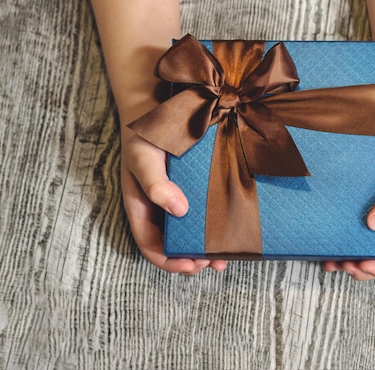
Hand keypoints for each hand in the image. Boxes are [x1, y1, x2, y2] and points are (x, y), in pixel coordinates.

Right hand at [120, 132, 227, 274]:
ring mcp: (178, 199)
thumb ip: (155, 183)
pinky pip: (205, 211)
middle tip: (215, 262)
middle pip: (174, 244)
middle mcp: (160, 208)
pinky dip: (216, 224)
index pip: (151, 244)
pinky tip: (233, 227)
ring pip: (191, 231)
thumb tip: (179, 210)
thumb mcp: (144, 158)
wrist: (160, 109)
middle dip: (193, 259)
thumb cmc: (145, 136)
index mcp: (142, 207)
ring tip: (227, 255)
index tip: (191, 266)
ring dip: (207, 247)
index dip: (169, 261)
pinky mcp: (196, 189)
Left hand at [323, 109, 374, 280]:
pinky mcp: (369, 192)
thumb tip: (373, 225)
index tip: (362, 266)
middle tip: (338, 265)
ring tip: (328, 256)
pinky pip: (356, 216)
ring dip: (349, 249)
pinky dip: (343, 227)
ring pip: (366, 237)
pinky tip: (328, 227)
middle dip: (361, 264)